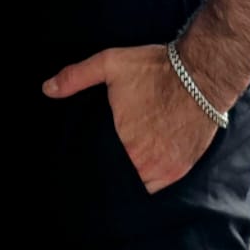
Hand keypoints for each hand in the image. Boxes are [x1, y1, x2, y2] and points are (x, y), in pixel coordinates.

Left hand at [43, 44, 214, 193]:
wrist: (202, 73)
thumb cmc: (155, 69)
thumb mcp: (111, 64)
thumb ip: (76, 77)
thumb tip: (46, 89)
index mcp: (124, 143)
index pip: (101, 166)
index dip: (95, 163)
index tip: (93, 156)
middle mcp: (145, 162)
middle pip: (121, 178)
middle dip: (115, 171)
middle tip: (112, 156)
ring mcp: (166, 169)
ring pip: (141, 185)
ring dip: (135, 177)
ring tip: (129, 162)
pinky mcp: (183, 169)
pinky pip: (161, 186)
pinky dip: (154, 178)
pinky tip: (148, 164)